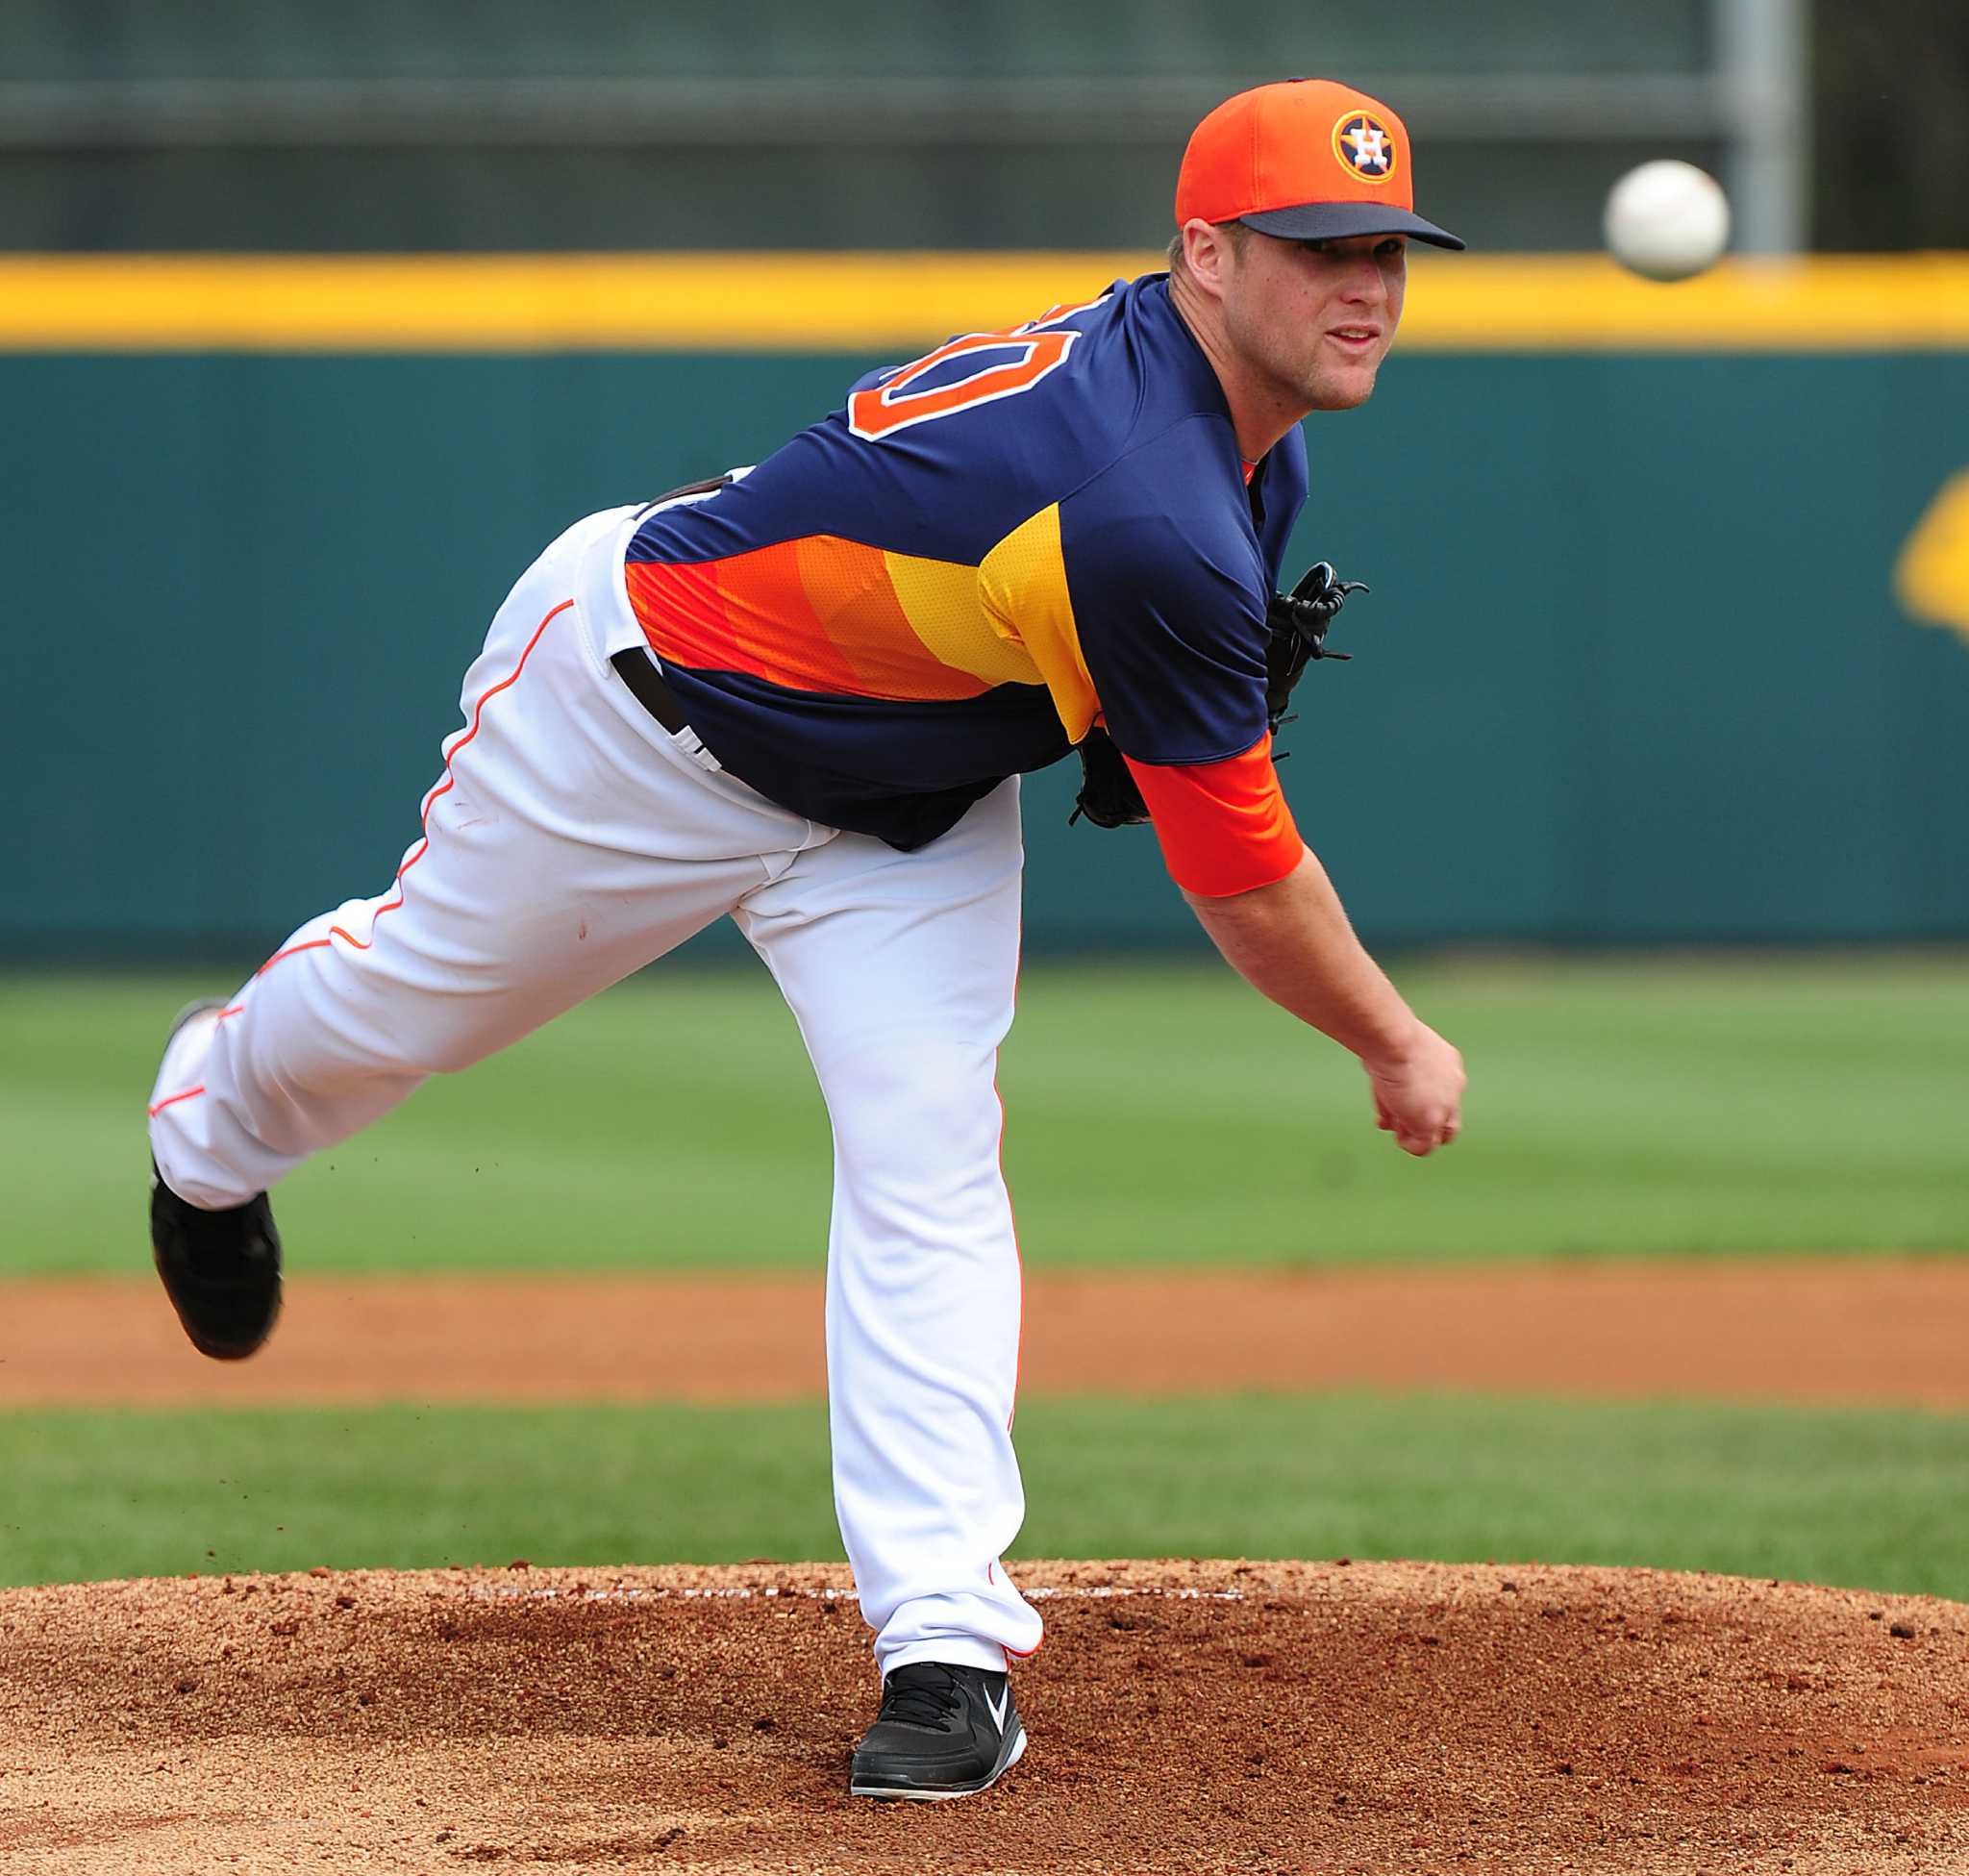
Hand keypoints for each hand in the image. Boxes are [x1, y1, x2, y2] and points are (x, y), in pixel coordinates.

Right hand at [1362, 1023, 1464, 1156]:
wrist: (1394, 1039)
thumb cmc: (1387, 1037)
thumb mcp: (1394, 1055)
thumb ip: (1396, 1077)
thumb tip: (1384, 1100)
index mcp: (1447, 1062)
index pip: (1440, 1092)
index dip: (1418, 1102)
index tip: (1398, 1103)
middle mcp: (1454, 1084)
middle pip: (1447, 1116)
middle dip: (1421, 1121)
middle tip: (1397, 1121)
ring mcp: (1446, 1105)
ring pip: (1438, 1134)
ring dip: (1413, 1133)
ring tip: (1393, 1125)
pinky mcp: (1431, 1121)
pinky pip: (1423, 1147)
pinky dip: (1408, 1144)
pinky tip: (1394, 1131)